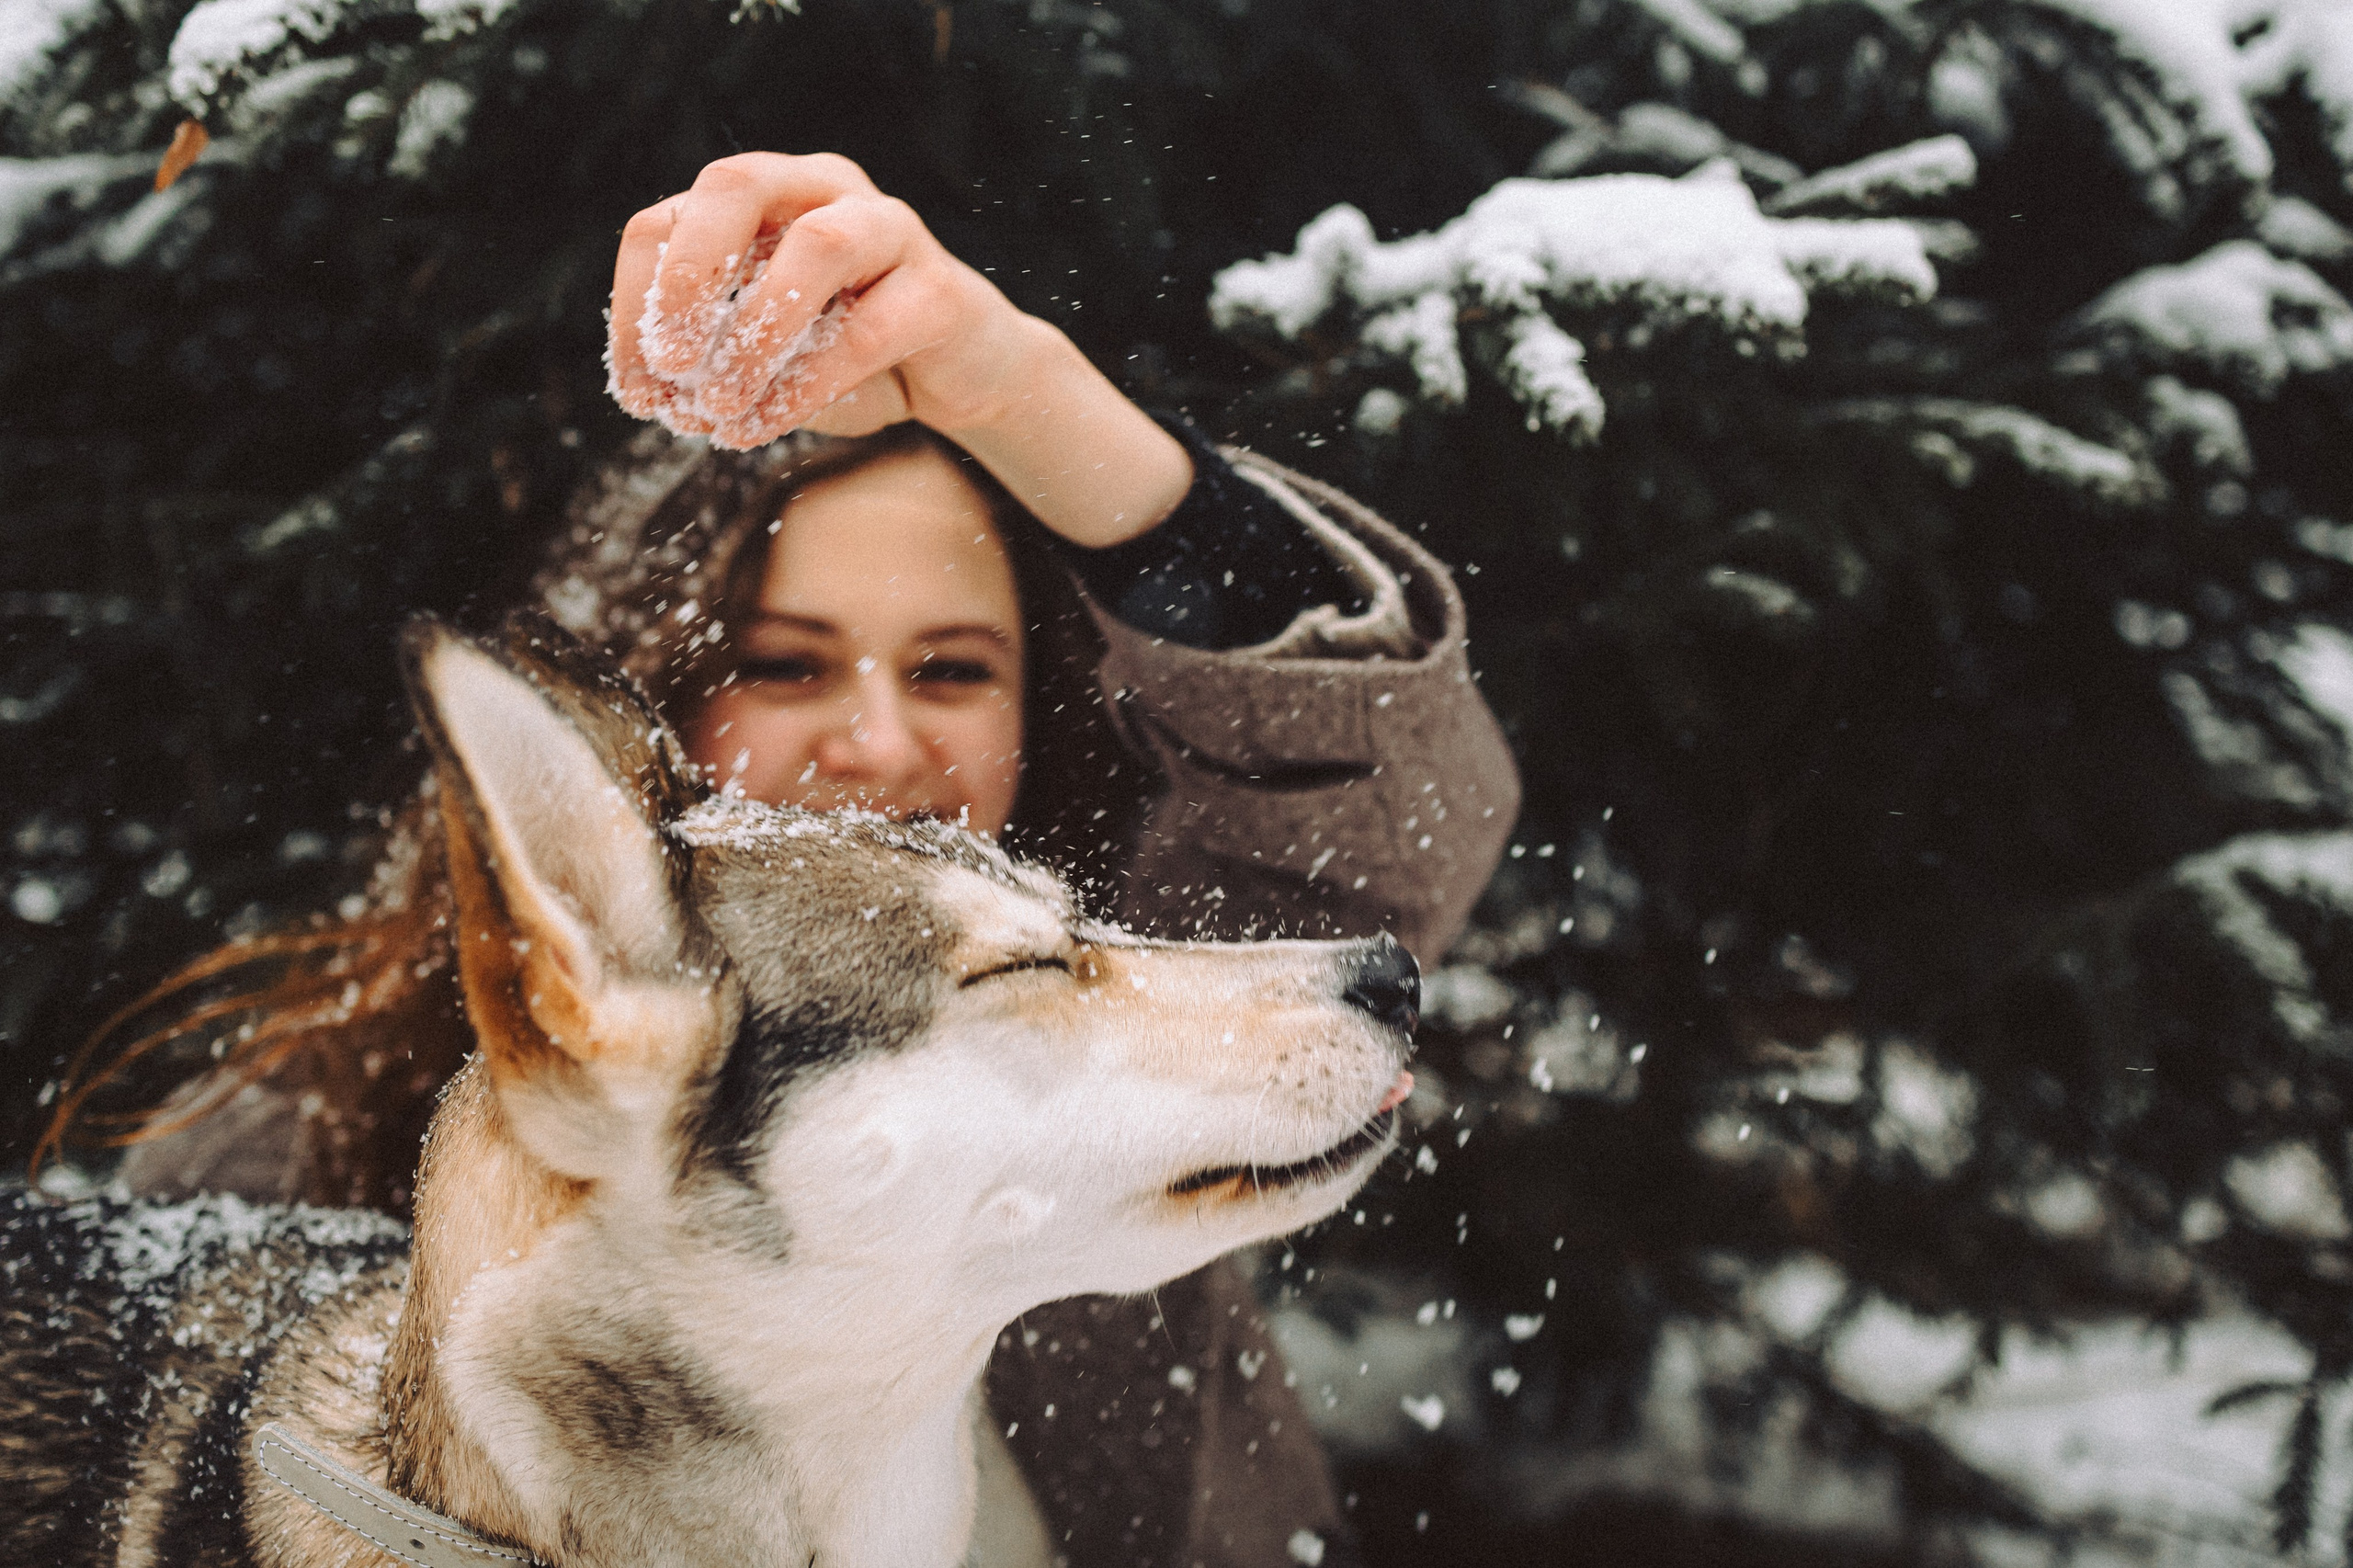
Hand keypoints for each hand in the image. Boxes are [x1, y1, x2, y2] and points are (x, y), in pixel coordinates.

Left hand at [608, 152, 1191, 545]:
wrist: (960, 379)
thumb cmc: (847, 359)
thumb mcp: (762, 356)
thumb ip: (709, 362)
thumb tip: (655, 395)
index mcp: (762, 196)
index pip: (668, 222)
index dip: (636, 306)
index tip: (638, 396)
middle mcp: (821, 188)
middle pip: (735, 187)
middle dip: (690, 275)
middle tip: (672, 364)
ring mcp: (889, 227)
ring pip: (814, 248)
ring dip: (755, 333)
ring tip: (720, 407)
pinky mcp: (941, 289)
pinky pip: (869, 330)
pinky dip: (808, 383)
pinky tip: (769, 424)